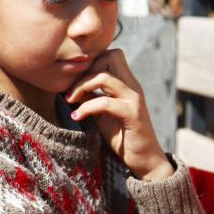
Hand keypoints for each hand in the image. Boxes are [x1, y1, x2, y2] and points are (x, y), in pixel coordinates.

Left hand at [64, 49, 172, 181]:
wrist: (143, 159)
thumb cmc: (121, 134)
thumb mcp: (101, 112)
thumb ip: (90, 96)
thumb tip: (70, 84)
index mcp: (126, 83)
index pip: (112, 54)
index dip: (91, 62)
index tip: (74, 80)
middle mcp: (132, 86)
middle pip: (111, 56)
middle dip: (86, 69)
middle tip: (71, 90)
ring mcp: (134, 99)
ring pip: (105, 77)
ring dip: (82, 86)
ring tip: (70, 100)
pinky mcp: (132, 114)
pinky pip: (105, 102)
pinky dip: (86, 108)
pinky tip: (77, 117)